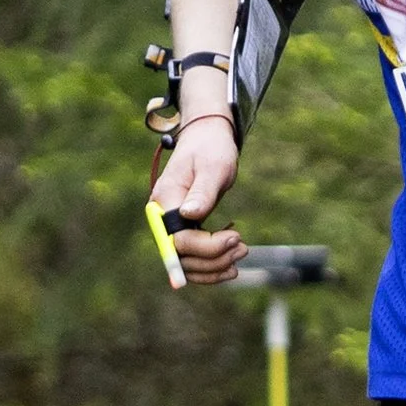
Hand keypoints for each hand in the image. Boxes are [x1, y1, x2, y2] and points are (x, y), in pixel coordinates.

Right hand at [151, 118, 245, 283]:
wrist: (206, 138)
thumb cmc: (211, 149)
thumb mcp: (213, 167)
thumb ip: (202, 192)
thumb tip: (189, 215)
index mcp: (165, 200)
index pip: (179, 240)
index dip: (207, 248)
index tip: (236, 236)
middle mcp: (162, 216)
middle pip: (181, 257)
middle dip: (214, 260)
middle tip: (243, 247)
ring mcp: (170, 224)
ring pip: (185, 263)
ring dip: (213, 267)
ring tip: (241, 254)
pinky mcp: (182, 228)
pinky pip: (191, 257)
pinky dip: (209, 266)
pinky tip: (230, 264)